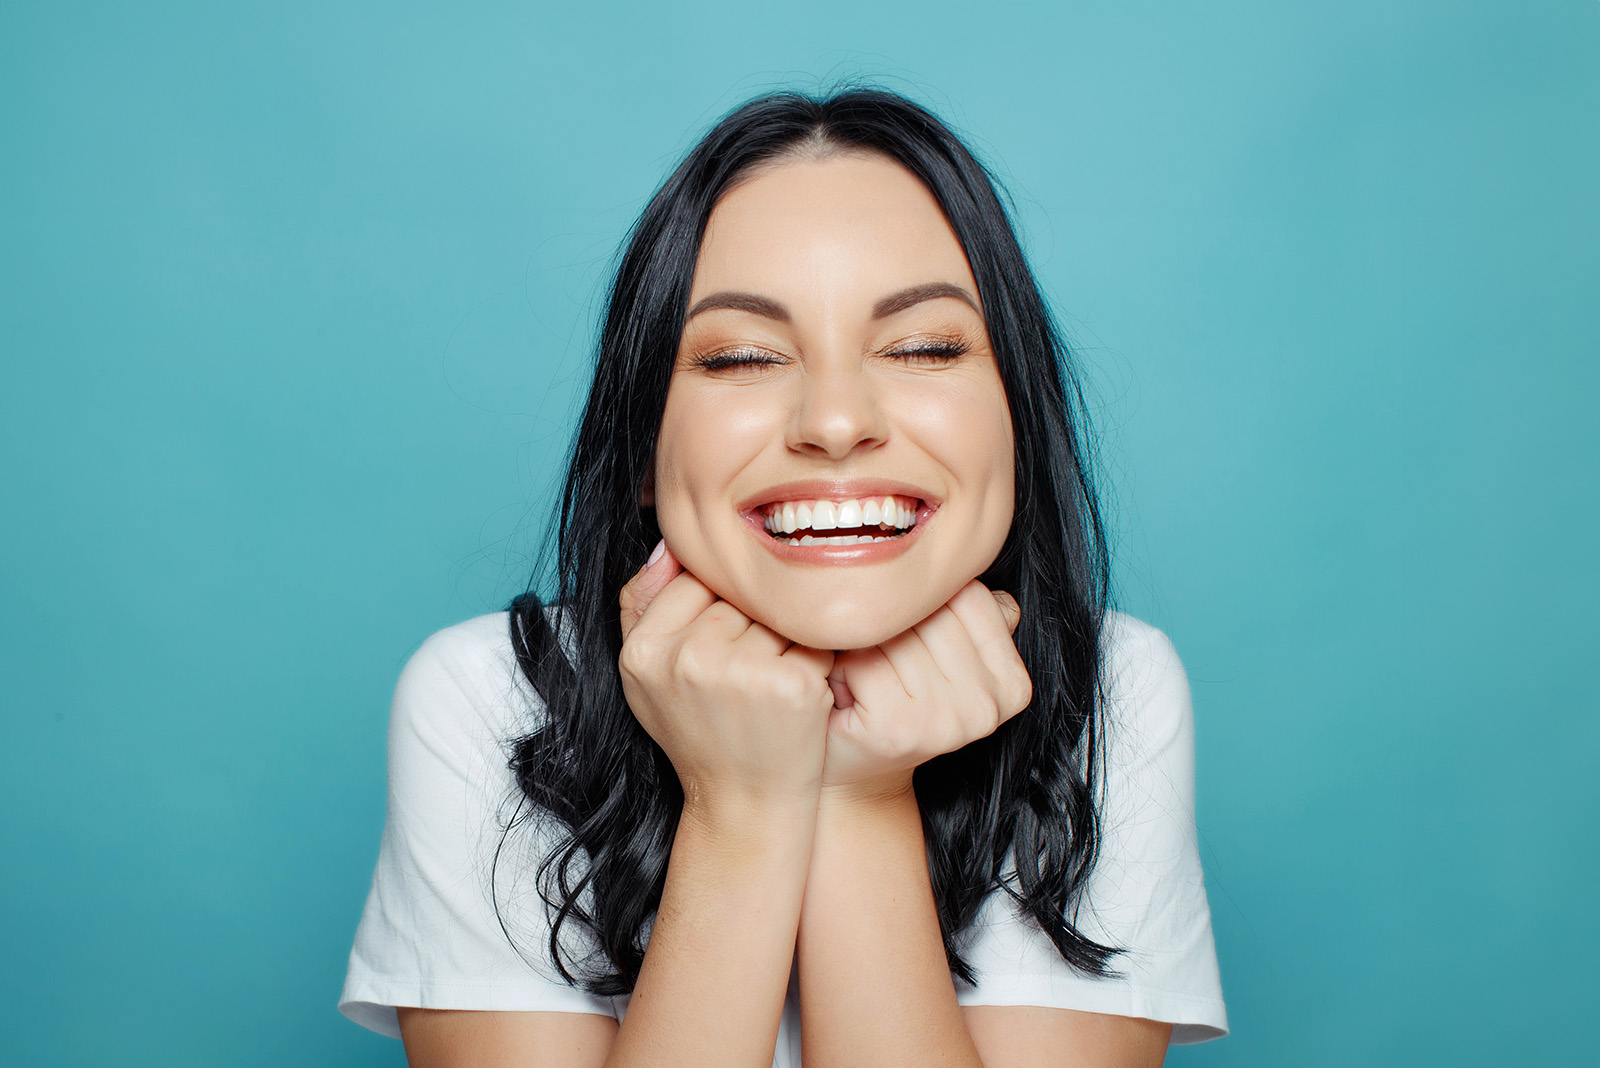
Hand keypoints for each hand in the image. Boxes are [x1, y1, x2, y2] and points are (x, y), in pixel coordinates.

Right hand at [618, 540, 836, 818]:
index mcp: (644, 651)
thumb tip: (669, 542)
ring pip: (777, 612)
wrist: (741, 804)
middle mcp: (688, 658)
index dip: (715, 610)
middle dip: (750, 623)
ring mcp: (741, 672)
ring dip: (783, 639)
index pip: (693, 578)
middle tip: (745, 677)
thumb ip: (641, 603)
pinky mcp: (791, 686)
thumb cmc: (699, 732)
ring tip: (767, 685)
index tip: (720, 649)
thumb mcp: (646, 674)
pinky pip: (814, 638)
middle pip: (738, 594)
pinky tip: (796, 694)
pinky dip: (815, 660)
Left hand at [820, 580, 1030, 801]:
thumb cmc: (888, 699)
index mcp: (1013, 683)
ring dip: (860, 643)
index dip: (920, 603)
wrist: (851, 770)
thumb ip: (965, 611)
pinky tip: (842, 687)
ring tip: (857, 670)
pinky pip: (863, 659)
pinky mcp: (901, 728)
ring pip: (894, 633)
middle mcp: (990, 706)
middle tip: (872, 654)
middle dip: (889, 622)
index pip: (967, 596)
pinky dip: (839, 665)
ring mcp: (950, 721)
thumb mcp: (939, 654)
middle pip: (929, 613)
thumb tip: (971, 557)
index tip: (906, 634)